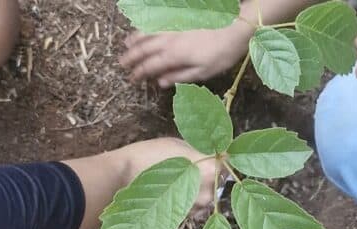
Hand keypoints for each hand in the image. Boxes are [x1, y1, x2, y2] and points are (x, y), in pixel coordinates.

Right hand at [115, 137, 218, 204]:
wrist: (122, 177)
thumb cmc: (150, 155)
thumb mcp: (180, 145)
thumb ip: (203, 151)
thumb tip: (218, 153)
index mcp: (211, 170)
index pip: (228, 164)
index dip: (221, 157)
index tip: (212, 151)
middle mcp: (209, 192)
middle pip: (220, 181)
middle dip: (211, 173)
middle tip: (192, 163)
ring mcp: (197, 208)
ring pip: (208, 195)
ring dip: (199, 187)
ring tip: (180, 176)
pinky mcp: (185, 218)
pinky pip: (196, 206)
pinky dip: (189, 198)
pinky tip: (174, 189)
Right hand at [119, 25, 251, 87]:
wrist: (235, 26)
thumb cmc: (222, 53)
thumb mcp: (203, 72)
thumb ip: (179, 76)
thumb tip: (160, 82)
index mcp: (174, 55)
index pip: (150, 65)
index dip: (139, 73)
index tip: (132, 79)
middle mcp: (169, 39)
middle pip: (144, 48)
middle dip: (131, 57)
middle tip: (121, 64)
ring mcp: (173, 26)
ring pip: (147, 32)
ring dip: (135, 39)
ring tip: (126, 45)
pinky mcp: (178, 19)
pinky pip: (157, 22)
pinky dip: (146, 27)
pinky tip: (144, 28)